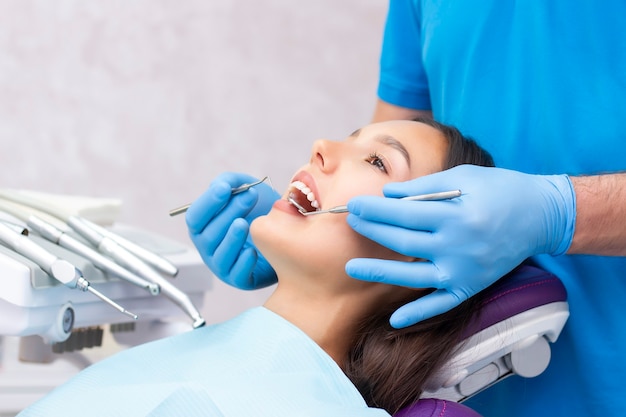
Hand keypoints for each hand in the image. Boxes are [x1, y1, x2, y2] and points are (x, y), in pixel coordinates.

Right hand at [186, 172, 278, 289]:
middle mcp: (209, 247)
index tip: (225, 188)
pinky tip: (252, 251)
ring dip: (232, 238)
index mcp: (204, 227)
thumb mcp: (246, 189)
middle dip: (228, 213)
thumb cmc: (261, 210)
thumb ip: (229, 182)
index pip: (195, 218)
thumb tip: (220, 186)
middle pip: (208, 234)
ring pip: (220, 255)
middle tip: (250, 196)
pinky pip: (238, 275)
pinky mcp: (241, 279)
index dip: (208, 203)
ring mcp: (223, 265)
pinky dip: (243, 263)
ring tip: (245, 223)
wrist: (288, 231)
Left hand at [345, 165, 575, 327]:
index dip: (375, 209)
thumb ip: (423, 187)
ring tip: (350, 267)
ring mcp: (465, 270)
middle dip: (372, 230)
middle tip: (350, 221)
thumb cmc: (499, 189)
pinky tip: (394, 320)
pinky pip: (441, 304)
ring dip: (380, 272)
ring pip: (413, 276)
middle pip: (403, 242)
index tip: (354, 204)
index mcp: (457, 215)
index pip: (404, 213)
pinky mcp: (471, 286)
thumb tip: (386, 194)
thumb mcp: (462, 178)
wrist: (540, 215)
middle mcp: (459, 246)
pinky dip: (418, 313)